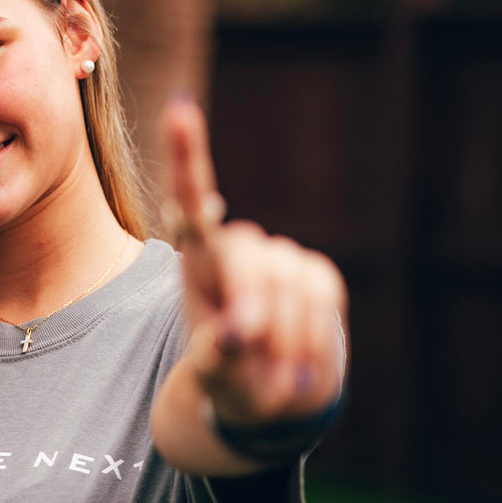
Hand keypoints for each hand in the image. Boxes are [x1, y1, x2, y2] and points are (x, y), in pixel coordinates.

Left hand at [163, 96, 346, 427]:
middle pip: (248, 258)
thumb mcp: (216, 377)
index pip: (191, 203)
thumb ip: (220, 355)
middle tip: (248, 348)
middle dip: (252, 306)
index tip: (180, 107)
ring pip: (289, 280)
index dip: (189, 154)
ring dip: (285, 334)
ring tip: (273, 369)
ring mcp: (278, 258)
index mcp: (197, 263)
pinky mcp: (315, 272)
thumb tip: (238, 331)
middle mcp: (235, 248)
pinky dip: (314, 334)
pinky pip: (321, 293)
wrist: (273, 395)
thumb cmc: (232, 380)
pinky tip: (299, 358)